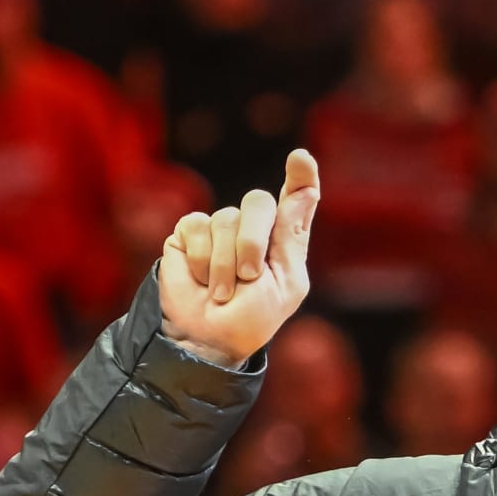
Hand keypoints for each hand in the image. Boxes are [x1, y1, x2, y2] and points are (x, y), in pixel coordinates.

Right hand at [158, 149, 319, 366]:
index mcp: (283, 241)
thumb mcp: (284, 284)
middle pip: (259, 202)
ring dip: (225, 264)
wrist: (209, 337)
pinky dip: (203, 260)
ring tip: (222, 292)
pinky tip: (202, 280)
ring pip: (226, 219)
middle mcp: (254, 228)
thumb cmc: (253, 317)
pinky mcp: (189, 233)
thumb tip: (307, 191)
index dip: (300, 176)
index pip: (296, 198)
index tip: (301, 158)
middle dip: (253, 242)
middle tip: (248, 277)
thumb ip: (292, 236)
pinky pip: (197, 226)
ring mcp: (220, 228)